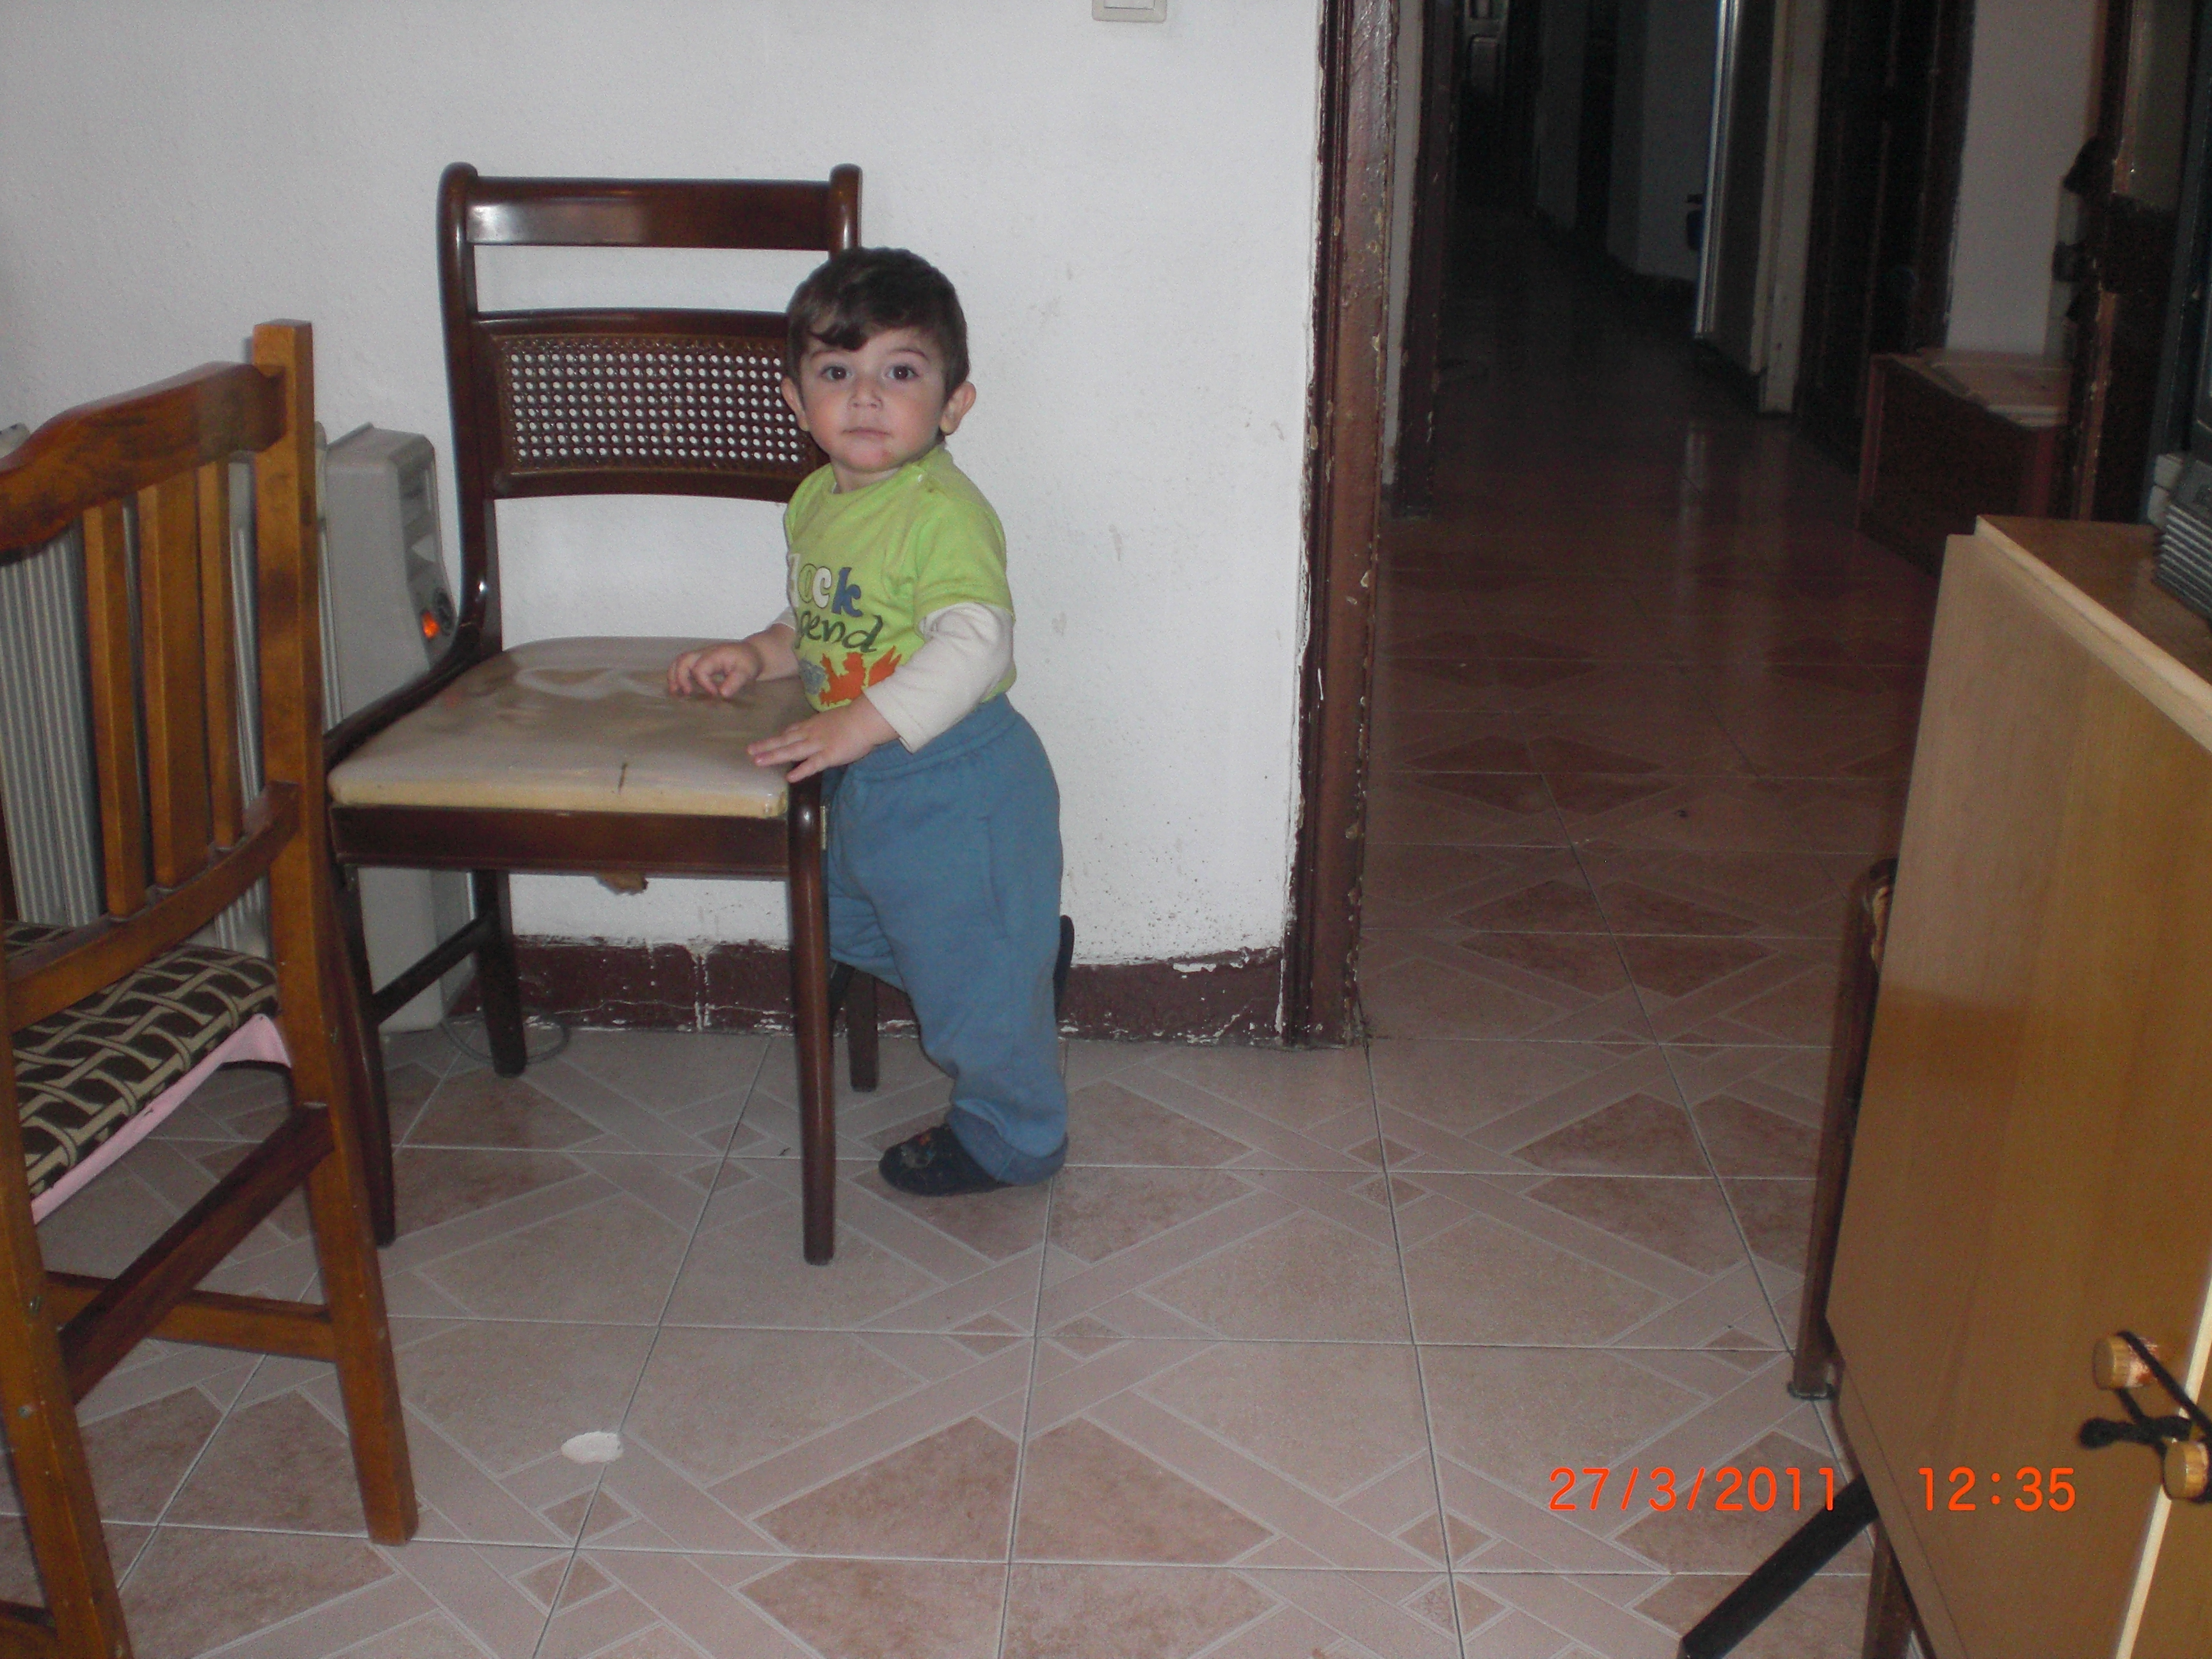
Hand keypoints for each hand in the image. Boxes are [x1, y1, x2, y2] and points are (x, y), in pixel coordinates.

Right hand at [668, 640, 761, 698]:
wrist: (750, 654)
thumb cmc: (748, 662)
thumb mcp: (747, 672)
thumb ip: (736, 682)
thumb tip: (722, 694)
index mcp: (715, 654)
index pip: (701, 668)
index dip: (704, 683)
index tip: (715, 694)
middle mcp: (704, 653)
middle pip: (684, 660)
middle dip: (680, 677)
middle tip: (686, 693)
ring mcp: (700, 656)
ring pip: (679, 661)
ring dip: (674, 676)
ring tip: (674, 692)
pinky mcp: (699, 662)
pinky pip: (683, 665)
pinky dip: (677, 676)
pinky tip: (679, 689)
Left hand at [747, 697, 896, 782]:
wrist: (866, 719)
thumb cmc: (857, 717)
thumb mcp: (836, 718)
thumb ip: (828, 726)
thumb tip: (827, 730)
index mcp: (814, 724)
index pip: (793, 731)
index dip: (779, 737)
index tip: (768, 741)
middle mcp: (811, 734)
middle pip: (785, 740)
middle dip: (766, 746)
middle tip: (750, 751)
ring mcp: (818, 745)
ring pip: (792, 751)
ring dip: (774, 756)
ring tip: (757, 762)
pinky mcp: (829, 756)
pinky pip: (812, 765)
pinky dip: (801, 771)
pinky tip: (789, 777)